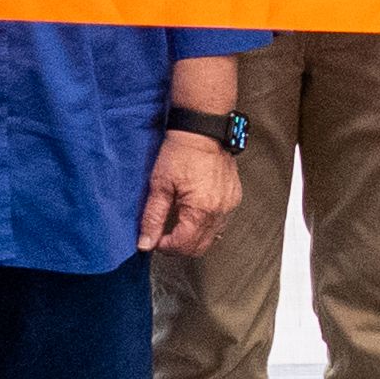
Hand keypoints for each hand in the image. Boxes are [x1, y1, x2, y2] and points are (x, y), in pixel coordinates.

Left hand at [138, 129, 244, 256]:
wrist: (203, 131)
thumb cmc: (181, 153)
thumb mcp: (160, 186)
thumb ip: (153, 218)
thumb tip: (145, 243)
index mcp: (201, 210)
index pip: (183, 245)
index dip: (165, 247)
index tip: (154, 239)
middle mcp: (220, 212)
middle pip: (199, 248)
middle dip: (179, 247)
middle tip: (164, 237)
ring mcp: (230, 206)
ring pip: (212, 238)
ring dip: (193, 239)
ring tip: (177, 226)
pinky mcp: (234, 199)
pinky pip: (221, 224)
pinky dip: (206, 227)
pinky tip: (194, 218)